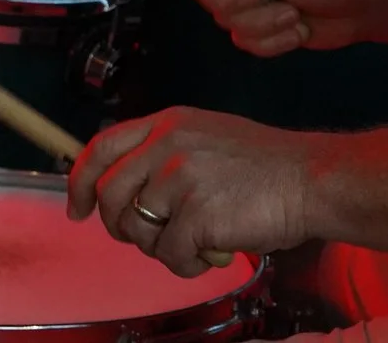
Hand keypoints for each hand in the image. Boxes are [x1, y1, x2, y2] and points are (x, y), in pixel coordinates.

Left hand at [66, 107, 318, 276]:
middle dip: (119, 226)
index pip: (102, 148)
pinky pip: (168, 253)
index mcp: (167, 123)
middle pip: (111, 194)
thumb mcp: (206, 137)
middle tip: (145, 238)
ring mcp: (180, 178)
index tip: (77, 208)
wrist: (309, 179)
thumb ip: (165, 154)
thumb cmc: (265, 167)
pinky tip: (211, 253)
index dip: (81, 181)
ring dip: (159, 246)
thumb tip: (129, 190)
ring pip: (137, 228)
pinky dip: (186, 263)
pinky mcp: (196, 213)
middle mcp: (167, 145)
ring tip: (191, 242)